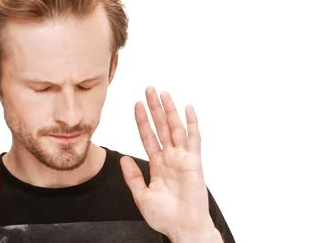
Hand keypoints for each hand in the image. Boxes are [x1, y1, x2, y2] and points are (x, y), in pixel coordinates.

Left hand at [120, 87, 220, 242]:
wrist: (183, 227)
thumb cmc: (165, 216)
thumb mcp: (141, 196)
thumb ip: (132, 177)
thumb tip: (123, 158)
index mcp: (157, 164)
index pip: (148, 136)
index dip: (142, 120)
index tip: (136, 104)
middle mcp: (170, 157)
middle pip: (161, 127)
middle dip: (154, 108)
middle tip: (149, 89)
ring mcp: (182, 158)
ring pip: (175, 128)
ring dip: (169, 110)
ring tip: (163, 93)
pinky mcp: (194, 162)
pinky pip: (193, 139)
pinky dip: (192, 123)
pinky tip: (188, 108)